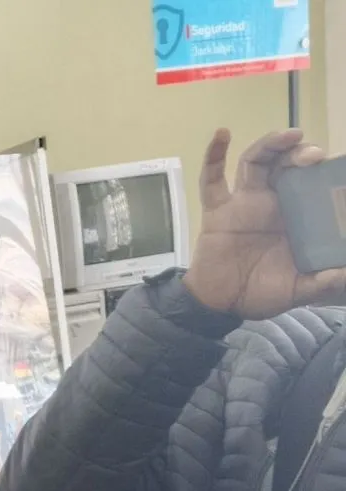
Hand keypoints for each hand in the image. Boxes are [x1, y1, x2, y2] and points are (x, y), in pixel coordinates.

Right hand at [185, 129, 345, 319]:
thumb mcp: (299, 290)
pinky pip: (211, 179)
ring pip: (255, 162)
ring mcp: (242, 203)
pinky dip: (214, 155)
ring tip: (287, 136)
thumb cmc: (260, 294)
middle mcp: (270, 203)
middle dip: (300, 153)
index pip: (311, 182)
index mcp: (294, 216)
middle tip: (314, 155)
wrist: (220, 305)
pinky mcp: (217, 210)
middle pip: (285, 164)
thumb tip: (345, 276)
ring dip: (270, 145)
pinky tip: (222, 133)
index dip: (322, 170)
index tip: (336, 161)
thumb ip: (322, 283)